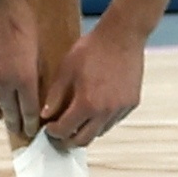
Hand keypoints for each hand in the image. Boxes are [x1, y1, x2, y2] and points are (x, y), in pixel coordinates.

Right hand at [0, 0, 42, 147]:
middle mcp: (3, 82)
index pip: (28, 111)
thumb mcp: (37, 49)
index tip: (32, 131)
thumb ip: (34, 73)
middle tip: (18, 131)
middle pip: (9, 113)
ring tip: (1, 115)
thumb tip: (34, 91)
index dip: (30, 124)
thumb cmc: (22, 21)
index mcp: (24, 78)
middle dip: (15, 124)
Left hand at [40, 19, 145, 147]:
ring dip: (86, 130)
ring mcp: (120, 109)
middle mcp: (105, 112)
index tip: (49, 128)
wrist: (122, 36)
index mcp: (86, 104)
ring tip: (78, 119)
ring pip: (100, 132)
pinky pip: (114, 120)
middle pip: (83, 140)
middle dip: (69, 139)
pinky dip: (102, 120)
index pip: (65, 131)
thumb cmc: (93, 48)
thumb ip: (55, 96)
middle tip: (61, 132)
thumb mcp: (66, 70)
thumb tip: (46, 115)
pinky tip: (96, 107)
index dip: (53, 132)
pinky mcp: (131, 104)